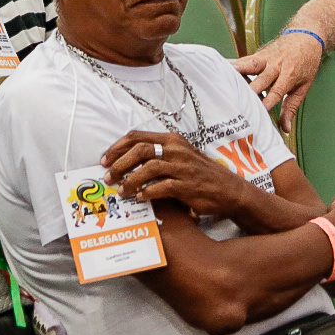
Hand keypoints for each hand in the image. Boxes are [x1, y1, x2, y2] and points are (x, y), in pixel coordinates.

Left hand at [102, 131, 249, 219]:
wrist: (229, 189)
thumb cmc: (201, 174)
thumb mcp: (181, 156)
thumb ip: (159, 155)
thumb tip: (127, 162)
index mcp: (172, 140)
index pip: (138, 136)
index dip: (118, 147)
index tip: (105, 160)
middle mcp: (177, 150)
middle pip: (140, 150)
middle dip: (119, 163)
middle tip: (108, 177)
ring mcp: (183, 167)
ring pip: (149, 167)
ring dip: (130, 180)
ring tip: (121, 190)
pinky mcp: (187, 186)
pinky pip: (161, 187)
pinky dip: (147, 192)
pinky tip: (140, 197)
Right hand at [232, 32, 324, 131]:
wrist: (306, 36)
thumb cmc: (306, 63)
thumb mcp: (304, 86)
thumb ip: (291, 108)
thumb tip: (285, 129)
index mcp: (290, 74)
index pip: (276, 91)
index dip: (267, 102)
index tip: (257, 112)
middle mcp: (276, 65)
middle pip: (260, 80)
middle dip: (249, 91)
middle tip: (237, 103)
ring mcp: (265, 58)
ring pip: (249, 65)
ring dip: (236, 73)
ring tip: (222, 80)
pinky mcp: (257, 54)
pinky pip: (243, 60)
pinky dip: (232, 66)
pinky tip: (219, 70)